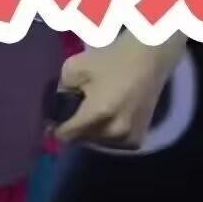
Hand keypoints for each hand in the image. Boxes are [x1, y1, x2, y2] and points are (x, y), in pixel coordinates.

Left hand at [47, 31, 186, 149]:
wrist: (148, 59)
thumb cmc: (112, 59)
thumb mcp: (75, 66)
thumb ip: (61, 89)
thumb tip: (59, 106)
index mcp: (98, 113)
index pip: (67, 136)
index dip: (57, 128)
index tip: (53, 119)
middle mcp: (114, 132)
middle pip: (82, 139)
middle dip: (75, 126)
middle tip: (75, 108)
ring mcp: (129, 139)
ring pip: (98, 142)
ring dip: (91, 130)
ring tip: (93, 110)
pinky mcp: (139, 140)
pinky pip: (112, 142)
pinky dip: (106, 132)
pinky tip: (108, 114)